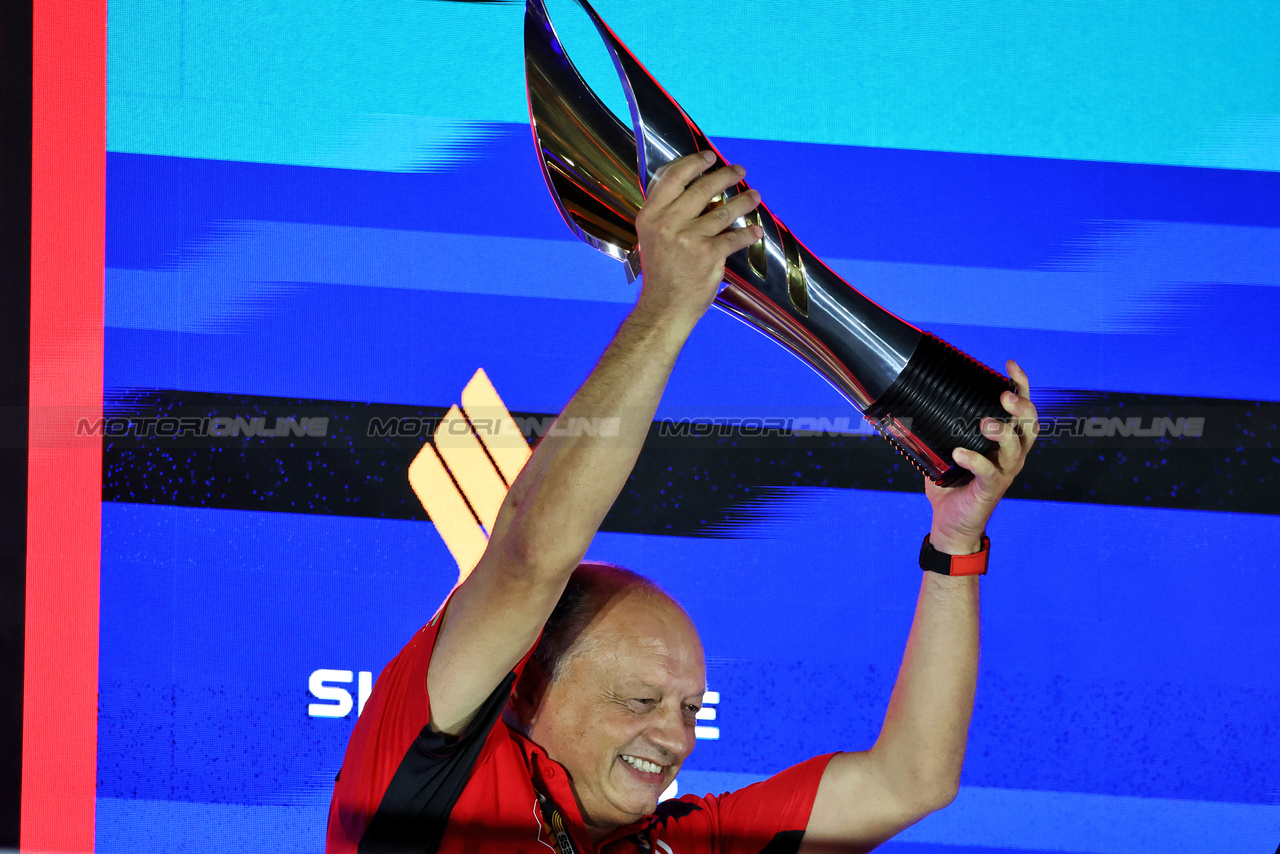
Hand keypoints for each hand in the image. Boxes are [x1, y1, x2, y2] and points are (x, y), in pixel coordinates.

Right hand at [632, 151, 762, 331]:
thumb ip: (667, 215)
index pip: (672, 177)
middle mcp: (668, 223)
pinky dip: (749, 234)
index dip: (693, 163)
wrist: (664, 307)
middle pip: (702, 188)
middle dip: (725, 175)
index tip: (709, 156)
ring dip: (744, 201)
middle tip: (739, 171)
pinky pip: (735, 238)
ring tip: (755, 196)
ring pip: (724, 211)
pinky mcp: (709, 254)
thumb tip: (695, 192)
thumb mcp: (652, 238)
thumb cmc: (661, 274)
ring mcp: (690, 238)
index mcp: (651, 216)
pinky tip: (756, 231)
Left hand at [924, 361, 1037, 553]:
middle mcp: (1011, 456)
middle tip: (1004, 395)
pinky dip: (974, 461)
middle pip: (1029, 426)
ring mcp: (1004, 473)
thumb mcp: (947, 450)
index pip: (1022, 410)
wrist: (951, 524)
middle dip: (1021, 407)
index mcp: (1006, 442)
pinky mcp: (990, 490)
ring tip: (985, 423)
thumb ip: (940, 428)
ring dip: (1003, 432)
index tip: (1009, 365)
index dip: (1021, 386)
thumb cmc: (952, 485)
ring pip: (1015, 448)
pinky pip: (988, 473)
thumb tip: (912, 401)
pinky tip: (959, 453)